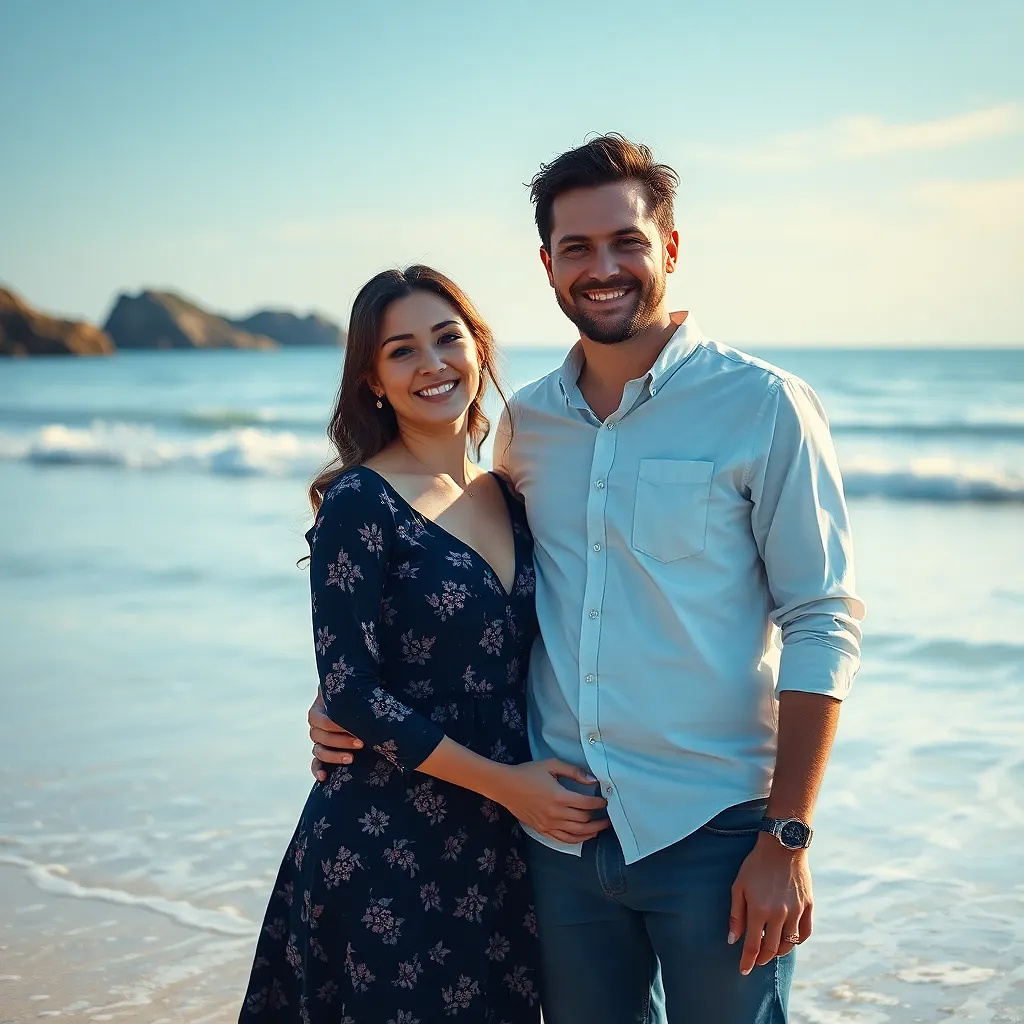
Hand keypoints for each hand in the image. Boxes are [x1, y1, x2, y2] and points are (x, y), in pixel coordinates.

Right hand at [308, 689, 364, 781]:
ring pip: (318, 751)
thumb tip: (352, 676)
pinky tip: (324, 778)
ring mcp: (320, 741)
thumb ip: (351, 683)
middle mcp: (317, 725)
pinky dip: (318, 770)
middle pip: (320, 736)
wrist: (367, 708)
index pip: (320, 719)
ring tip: (351, 759)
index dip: (336, 725)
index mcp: (320, 707)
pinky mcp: (325, 755)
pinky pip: (316, 764)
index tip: (356, 727)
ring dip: (333, 756)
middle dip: (341, 740)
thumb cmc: (362, 693)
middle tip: (361, 742)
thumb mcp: (355, 686)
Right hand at [488, 759, 609, 843]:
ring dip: (592, 832)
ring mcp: (549, 824)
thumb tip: (593, 780)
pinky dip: (577, 839)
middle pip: (584, 821)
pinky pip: (564, 839)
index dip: (599, 803)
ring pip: (576, 833)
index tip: (606, 801)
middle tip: (609, 816)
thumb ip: (573, 772)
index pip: (586, 804)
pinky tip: (586, 836)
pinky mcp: (543, 830)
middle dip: (599, 819)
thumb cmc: (528, 773)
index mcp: (559, 796)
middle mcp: (555, 813)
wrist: (505, 786)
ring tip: (602, 828)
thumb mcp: (551, 765)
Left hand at [729, 835, 812, 974]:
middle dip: (761, 958)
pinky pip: (805, 933)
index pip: (753, 945)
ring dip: (778, 951)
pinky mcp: (809, 907)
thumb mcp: (738, 886)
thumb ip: (736, 915)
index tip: (743, 970)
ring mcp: (796, 911)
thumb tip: (732, 940)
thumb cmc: (755, 865)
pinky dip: (797, 941)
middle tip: (755, 960)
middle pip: (771, 948)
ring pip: (789, 944)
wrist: (782, 845)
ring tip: (770, 950)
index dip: (747, 961)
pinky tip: (789, 940)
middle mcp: (779, 915)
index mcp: (759, 910)